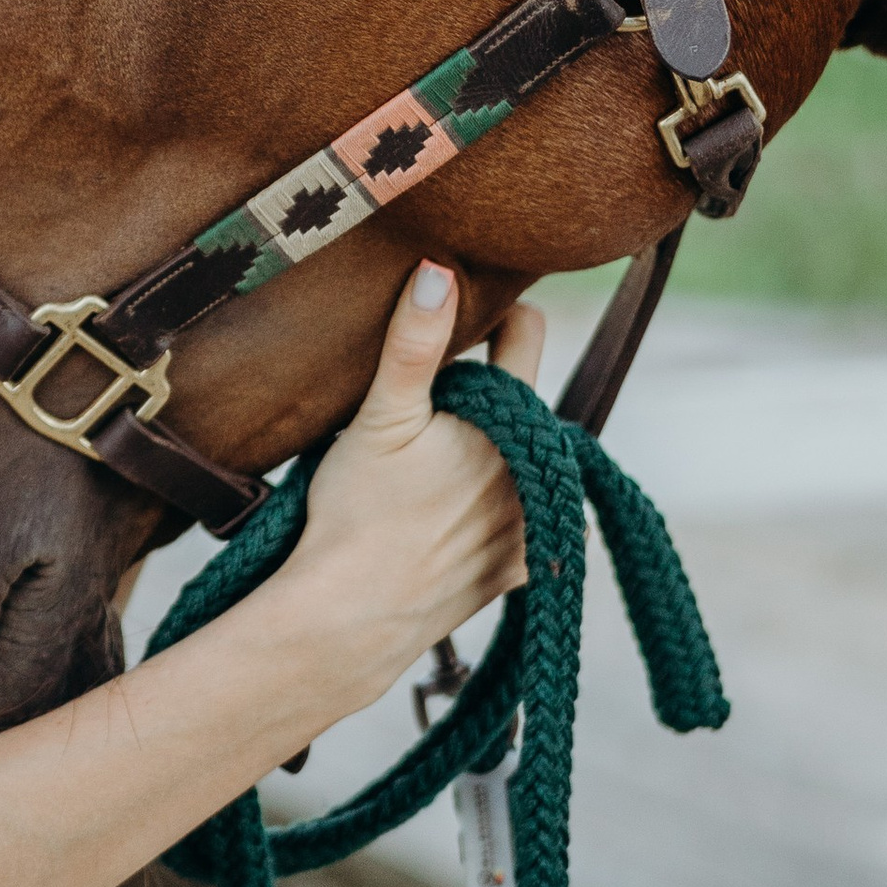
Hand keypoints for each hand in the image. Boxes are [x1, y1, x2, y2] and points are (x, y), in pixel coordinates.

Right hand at [276, 264, 539, 727]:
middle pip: (518, 401)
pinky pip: (524, 520)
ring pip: (522, 458)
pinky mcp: (520, 569)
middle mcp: (537, 470)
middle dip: (481, 394)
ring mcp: (534, 524)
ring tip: (431, 465)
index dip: (492, 316)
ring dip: (492, 451)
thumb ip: (415, 342)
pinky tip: (451, 513)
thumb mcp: (380, 416)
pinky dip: (498, 510)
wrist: (349, 618)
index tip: (457, 321)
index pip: (526, 335)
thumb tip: (439, 269)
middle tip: (423, 409)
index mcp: (510, 421)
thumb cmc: (357, 514)